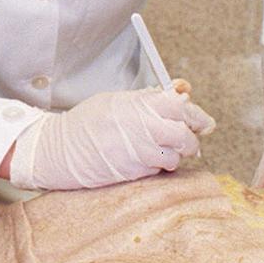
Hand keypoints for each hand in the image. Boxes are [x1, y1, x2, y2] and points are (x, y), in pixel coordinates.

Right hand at [10, 87, 215, 190]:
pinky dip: (157, 167)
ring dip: (175, 156)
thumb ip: (150, 98)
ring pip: (175, 156)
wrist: (59, 149)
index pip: (180, 105)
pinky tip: (144, 161)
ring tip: (161, 152)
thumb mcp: (117, 101)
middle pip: (185, 134)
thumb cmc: (89, 122)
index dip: (197, 115)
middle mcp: (139, 125)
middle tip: (189, 141)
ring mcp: (135, 150)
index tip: (204, 123)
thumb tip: (184, 90)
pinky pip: (158, 170)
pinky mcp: (131, 171)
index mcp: (136, 102)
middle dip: (192, 140)